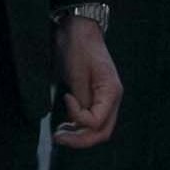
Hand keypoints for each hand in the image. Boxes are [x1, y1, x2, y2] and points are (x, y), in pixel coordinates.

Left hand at [53, 18, 122, 146]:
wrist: (79, 29)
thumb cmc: (79, 47)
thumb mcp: (77, 73)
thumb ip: (80, 100)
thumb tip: (77, 120)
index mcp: (111, 92)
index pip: (98, 122)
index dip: (78, 118)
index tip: (66, 98)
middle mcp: (112, 99)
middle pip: (102, 132)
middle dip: (80, 140)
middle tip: (58, 137)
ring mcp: (105, 100)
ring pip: (97, 130)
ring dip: (79, 136)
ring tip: (59, 134)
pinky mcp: (95, 99)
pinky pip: (91, 121)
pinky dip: (79, 127)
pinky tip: (66, 125)